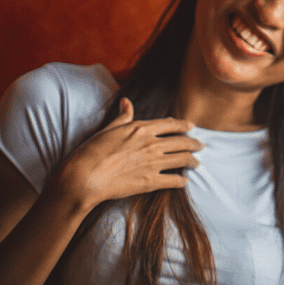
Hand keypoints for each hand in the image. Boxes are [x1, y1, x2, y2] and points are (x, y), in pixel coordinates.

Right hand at [49, 98, 202, 214]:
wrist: (83, 178)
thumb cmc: (91, 152)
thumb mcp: (108, 129)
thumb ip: (122, 116)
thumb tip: (127, 102)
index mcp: (142, 128)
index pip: (171, 124)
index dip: (184, 125)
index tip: (191, 127)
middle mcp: (152, 143)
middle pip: (182, 142)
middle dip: (194, 144)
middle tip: (200, 146)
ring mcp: (153, 163)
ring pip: (182, 160)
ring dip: (192, 161)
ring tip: (197, 162)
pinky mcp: (151, 182)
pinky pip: (174, 180)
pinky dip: (181, 181)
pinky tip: (184, 182)